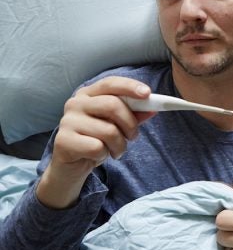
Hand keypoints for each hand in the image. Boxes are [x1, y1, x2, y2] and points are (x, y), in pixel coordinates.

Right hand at [36, 76, 155, 208]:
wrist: (72, 166)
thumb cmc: (96, 140)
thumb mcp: (117, 125)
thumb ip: (133, 115)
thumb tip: (152, 109)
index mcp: (88, 94)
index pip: (110, 83)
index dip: (130, 86)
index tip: (148, 93)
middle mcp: (75, 103)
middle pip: (113, 106)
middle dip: (130, 124)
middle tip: (133, 136)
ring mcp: (67, 121)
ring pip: (108, 131)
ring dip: (120, 145)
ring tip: (115, 150)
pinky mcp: (63, 141)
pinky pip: (97, 147)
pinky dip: (104, 155)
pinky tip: (98, 156)